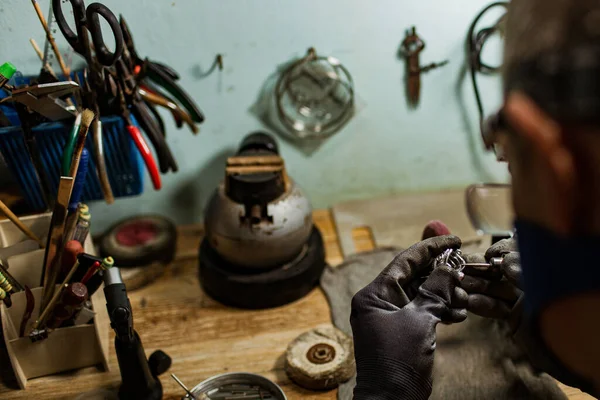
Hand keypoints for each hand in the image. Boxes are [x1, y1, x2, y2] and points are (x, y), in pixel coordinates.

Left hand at [350, 235, 466, 399]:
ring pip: (421, 294)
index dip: (430, 247)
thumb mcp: (420, 321)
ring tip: (463, 299)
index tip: (453, 239)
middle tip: (464, 269)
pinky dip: (440, 310)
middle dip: (441, 274)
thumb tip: (450, 268)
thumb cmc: (398, 361)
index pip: (404, 261)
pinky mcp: (402, 330)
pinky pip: (422, 311)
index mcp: (374, 294)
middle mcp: (379, 302)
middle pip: (414, 276)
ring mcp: (390, 317)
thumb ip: (435, 292)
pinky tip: (457, 313)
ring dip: (444, 294)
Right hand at [462, 238, 591, 391]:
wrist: (568, 353)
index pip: (517, 253)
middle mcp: (532, 282)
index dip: (501, 252)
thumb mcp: (543, 289)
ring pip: (495, 290)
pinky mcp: (515, 319)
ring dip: (476, 287)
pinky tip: (468, 301)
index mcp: (541, 271)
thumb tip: (503, 260)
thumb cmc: (563, 317)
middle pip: (502, 272)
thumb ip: (524, 273)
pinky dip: (481, 305)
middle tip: (463, 269)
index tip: (489, 255)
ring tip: (460, 285)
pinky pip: (496, 308)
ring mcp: (523, 301)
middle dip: (481, 270)